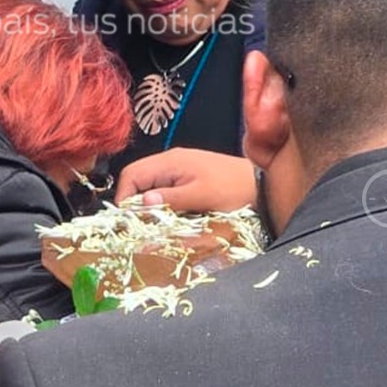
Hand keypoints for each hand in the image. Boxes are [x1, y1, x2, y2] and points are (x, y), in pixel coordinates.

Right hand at [115, 148, 256, 212]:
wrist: (262, 184)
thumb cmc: (235, 189)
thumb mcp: (202, 197)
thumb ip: (171, 199)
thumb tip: (141, 202)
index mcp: (171, 161)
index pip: (131, 175)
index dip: (123, 198)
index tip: (128, 221)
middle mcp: (171, 161)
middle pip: (137, 179)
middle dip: (132, 201)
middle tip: (139, 225)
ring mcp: (180, 168)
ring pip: (149, 185)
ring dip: (147, 203)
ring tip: (153, 223)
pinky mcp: (188, 176)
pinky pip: (164, 188)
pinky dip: (160, 202)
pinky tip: (168, 215)